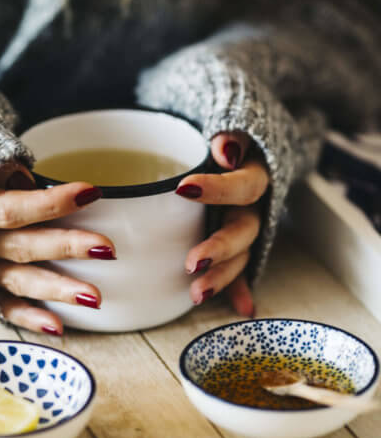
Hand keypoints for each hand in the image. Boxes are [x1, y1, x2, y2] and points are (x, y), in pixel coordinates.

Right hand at [0, 162, 114, 334]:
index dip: (51, 202)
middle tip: (107, 249)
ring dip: (57, 290)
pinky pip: (5, 307)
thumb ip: (12, 172)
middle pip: (22, 246)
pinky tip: (59, 326)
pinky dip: (30, 318)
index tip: (91, 192)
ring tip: (94, 297)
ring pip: (18, 281)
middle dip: (66, 248)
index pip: (13, 207)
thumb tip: (42, 185)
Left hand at [176, 132, 268, 316]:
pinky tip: (241, 308)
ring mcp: (245, 229)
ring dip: (222, 277)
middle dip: (220, 248)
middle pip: (244, 231)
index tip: (183, 189)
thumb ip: (230, 136)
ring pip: (240, 256)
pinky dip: (239, 290)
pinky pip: (239, 271)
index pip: (243, 185)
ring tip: (197, 294)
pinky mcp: (236, 246)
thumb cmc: (224, 139)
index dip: (218, 189)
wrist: (237, 146)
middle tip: (193, 262)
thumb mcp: (230, 128)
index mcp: (253, 177)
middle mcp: (253, 207)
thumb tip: (226, 148)